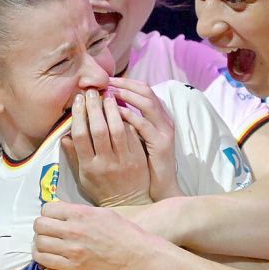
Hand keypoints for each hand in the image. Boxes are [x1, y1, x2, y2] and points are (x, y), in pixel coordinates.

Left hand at [33, 202, 162, 269]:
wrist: (138, 256)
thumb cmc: (124, 233)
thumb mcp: (103, 213)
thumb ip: (81, 212)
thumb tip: (63, 210)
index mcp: (82, 214)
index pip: (48, 208)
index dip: (48, 213)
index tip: (52, 218)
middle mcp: (74, 230)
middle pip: (39, 225)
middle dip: (41, 227)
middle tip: (48, 231)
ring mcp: (72, 250)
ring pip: (39, 243)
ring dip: (40, 242)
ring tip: (47, 244)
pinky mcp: (73, 267)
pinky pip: (45, 260)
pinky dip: (42, 257)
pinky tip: (49, 256)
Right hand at [64, 89, 152, 206]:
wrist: (129, 203)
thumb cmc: (102, 189)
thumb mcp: (83, 177)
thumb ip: (75, 156)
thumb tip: (64, 135)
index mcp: (89, 166)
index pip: (81, 135)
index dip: (79, 115)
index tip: (78, 100)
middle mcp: (106, 162)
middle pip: (98, 129)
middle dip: (94, 107)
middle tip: (92, 92)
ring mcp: (124, 160)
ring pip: (117, 129)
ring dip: (112, 109)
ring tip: (108, 95)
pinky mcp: (139, 157)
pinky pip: (132, 134)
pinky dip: (127, 119)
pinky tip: (123, 108)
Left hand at [109, 78, 180, 200]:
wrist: (159, 189)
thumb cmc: (143, 167)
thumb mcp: (135, 142)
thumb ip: (125, 125)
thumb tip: (104, 110)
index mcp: (157, 117)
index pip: (143, 90)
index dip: (125, 83)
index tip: (105, 80)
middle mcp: (163, 120)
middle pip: (146, 91)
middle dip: (124, 84)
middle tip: (105, 82)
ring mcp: (164, 131)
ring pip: (147, 103)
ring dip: (127, 96)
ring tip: (108, 93)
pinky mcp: (162, 143)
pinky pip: (145, 125)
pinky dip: (130, 116)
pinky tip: (115, 113)